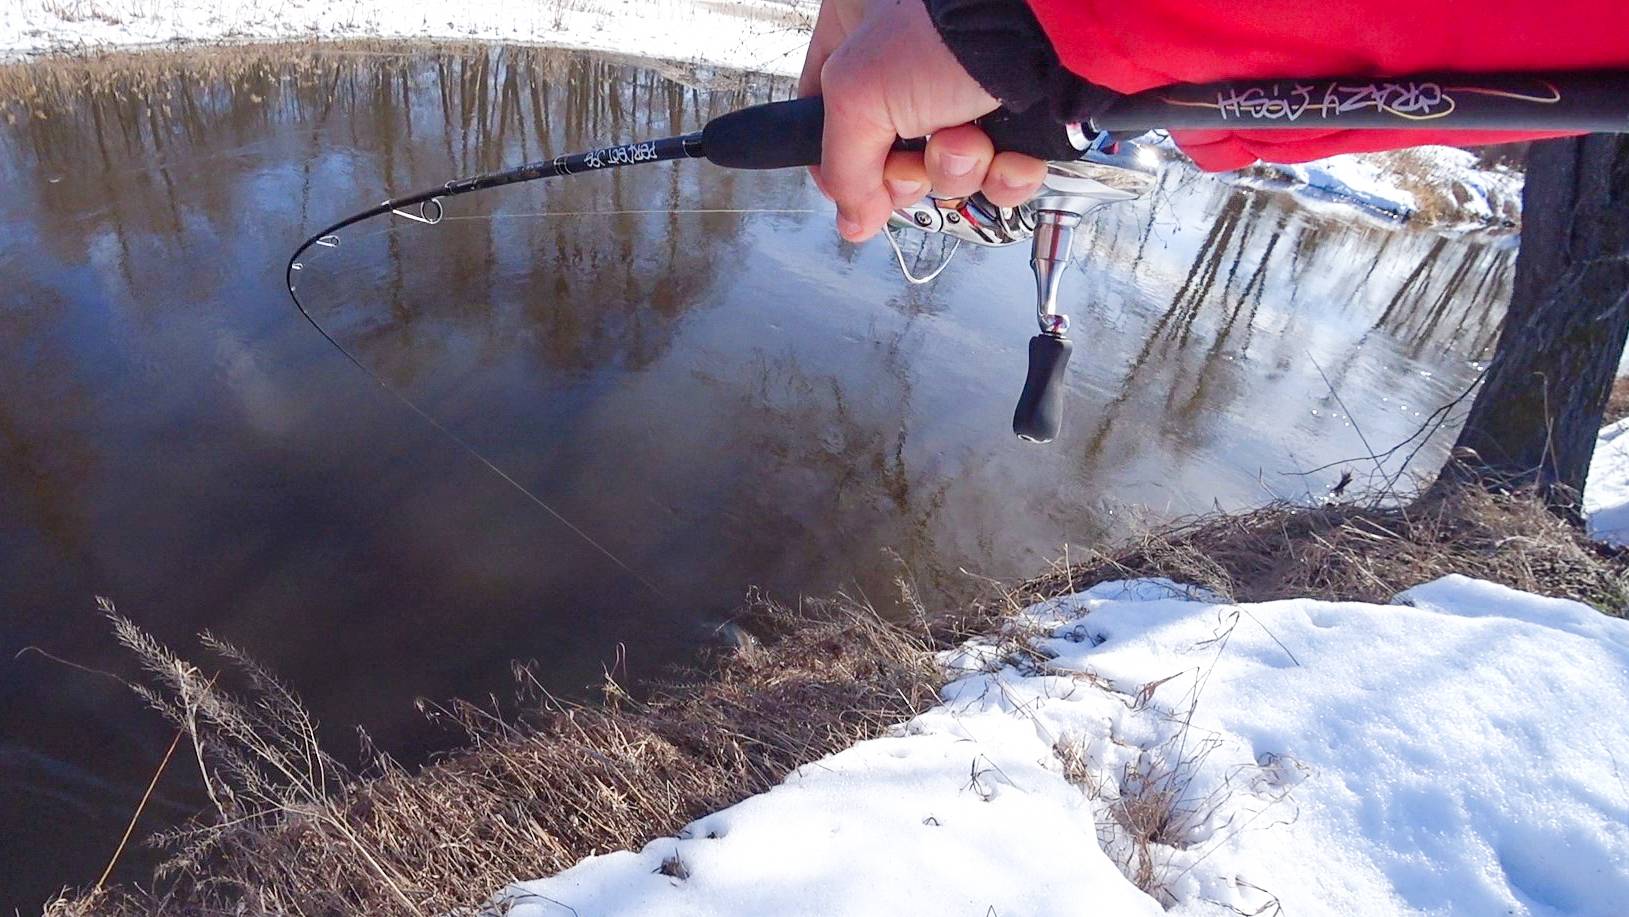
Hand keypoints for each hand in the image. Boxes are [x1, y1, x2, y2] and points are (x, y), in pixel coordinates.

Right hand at [799, 0, 1047, 241]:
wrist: (1040, 34)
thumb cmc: (945, 34)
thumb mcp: (857, 98)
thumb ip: (842, 169)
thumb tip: (853, 219)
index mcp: (857, 33)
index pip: (823, 113)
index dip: (836, 163)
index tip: (850, 190)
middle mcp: (909, 61)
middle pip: (888, 154)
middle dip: (907, 172)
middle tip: (915, 158)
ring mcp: (961, 89)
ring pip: (945, 169)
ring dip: (957, 170)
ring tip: (969, 142)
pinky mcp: (1012, 117)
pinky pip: (998, 173)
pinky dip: (1004, 175)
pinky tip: (1007, 155)